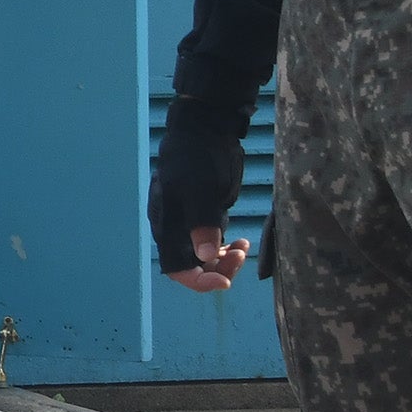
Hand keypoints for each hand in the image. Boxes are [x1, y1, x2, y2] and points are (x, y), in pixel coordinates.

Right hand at [152, 97, 256, 288]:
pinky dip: (228, 249)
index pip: (176, 268)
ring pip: (204, 258)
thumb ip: (201, 221)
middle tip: (241, 256)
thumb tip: (204, 256)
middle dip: (217, 269)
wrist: (206, 130)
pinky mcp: (205, 216)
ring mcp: (190, 223)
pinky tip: (243, 242)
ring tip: (244, 248)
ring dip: (225, 261)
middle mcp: (175, 228)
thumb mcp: (201, 188)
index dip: (198, 280)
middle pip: (192, 266)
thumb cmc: (199, 156)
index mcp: (166, 223)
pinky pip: (213, 244)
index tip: (224, 281)